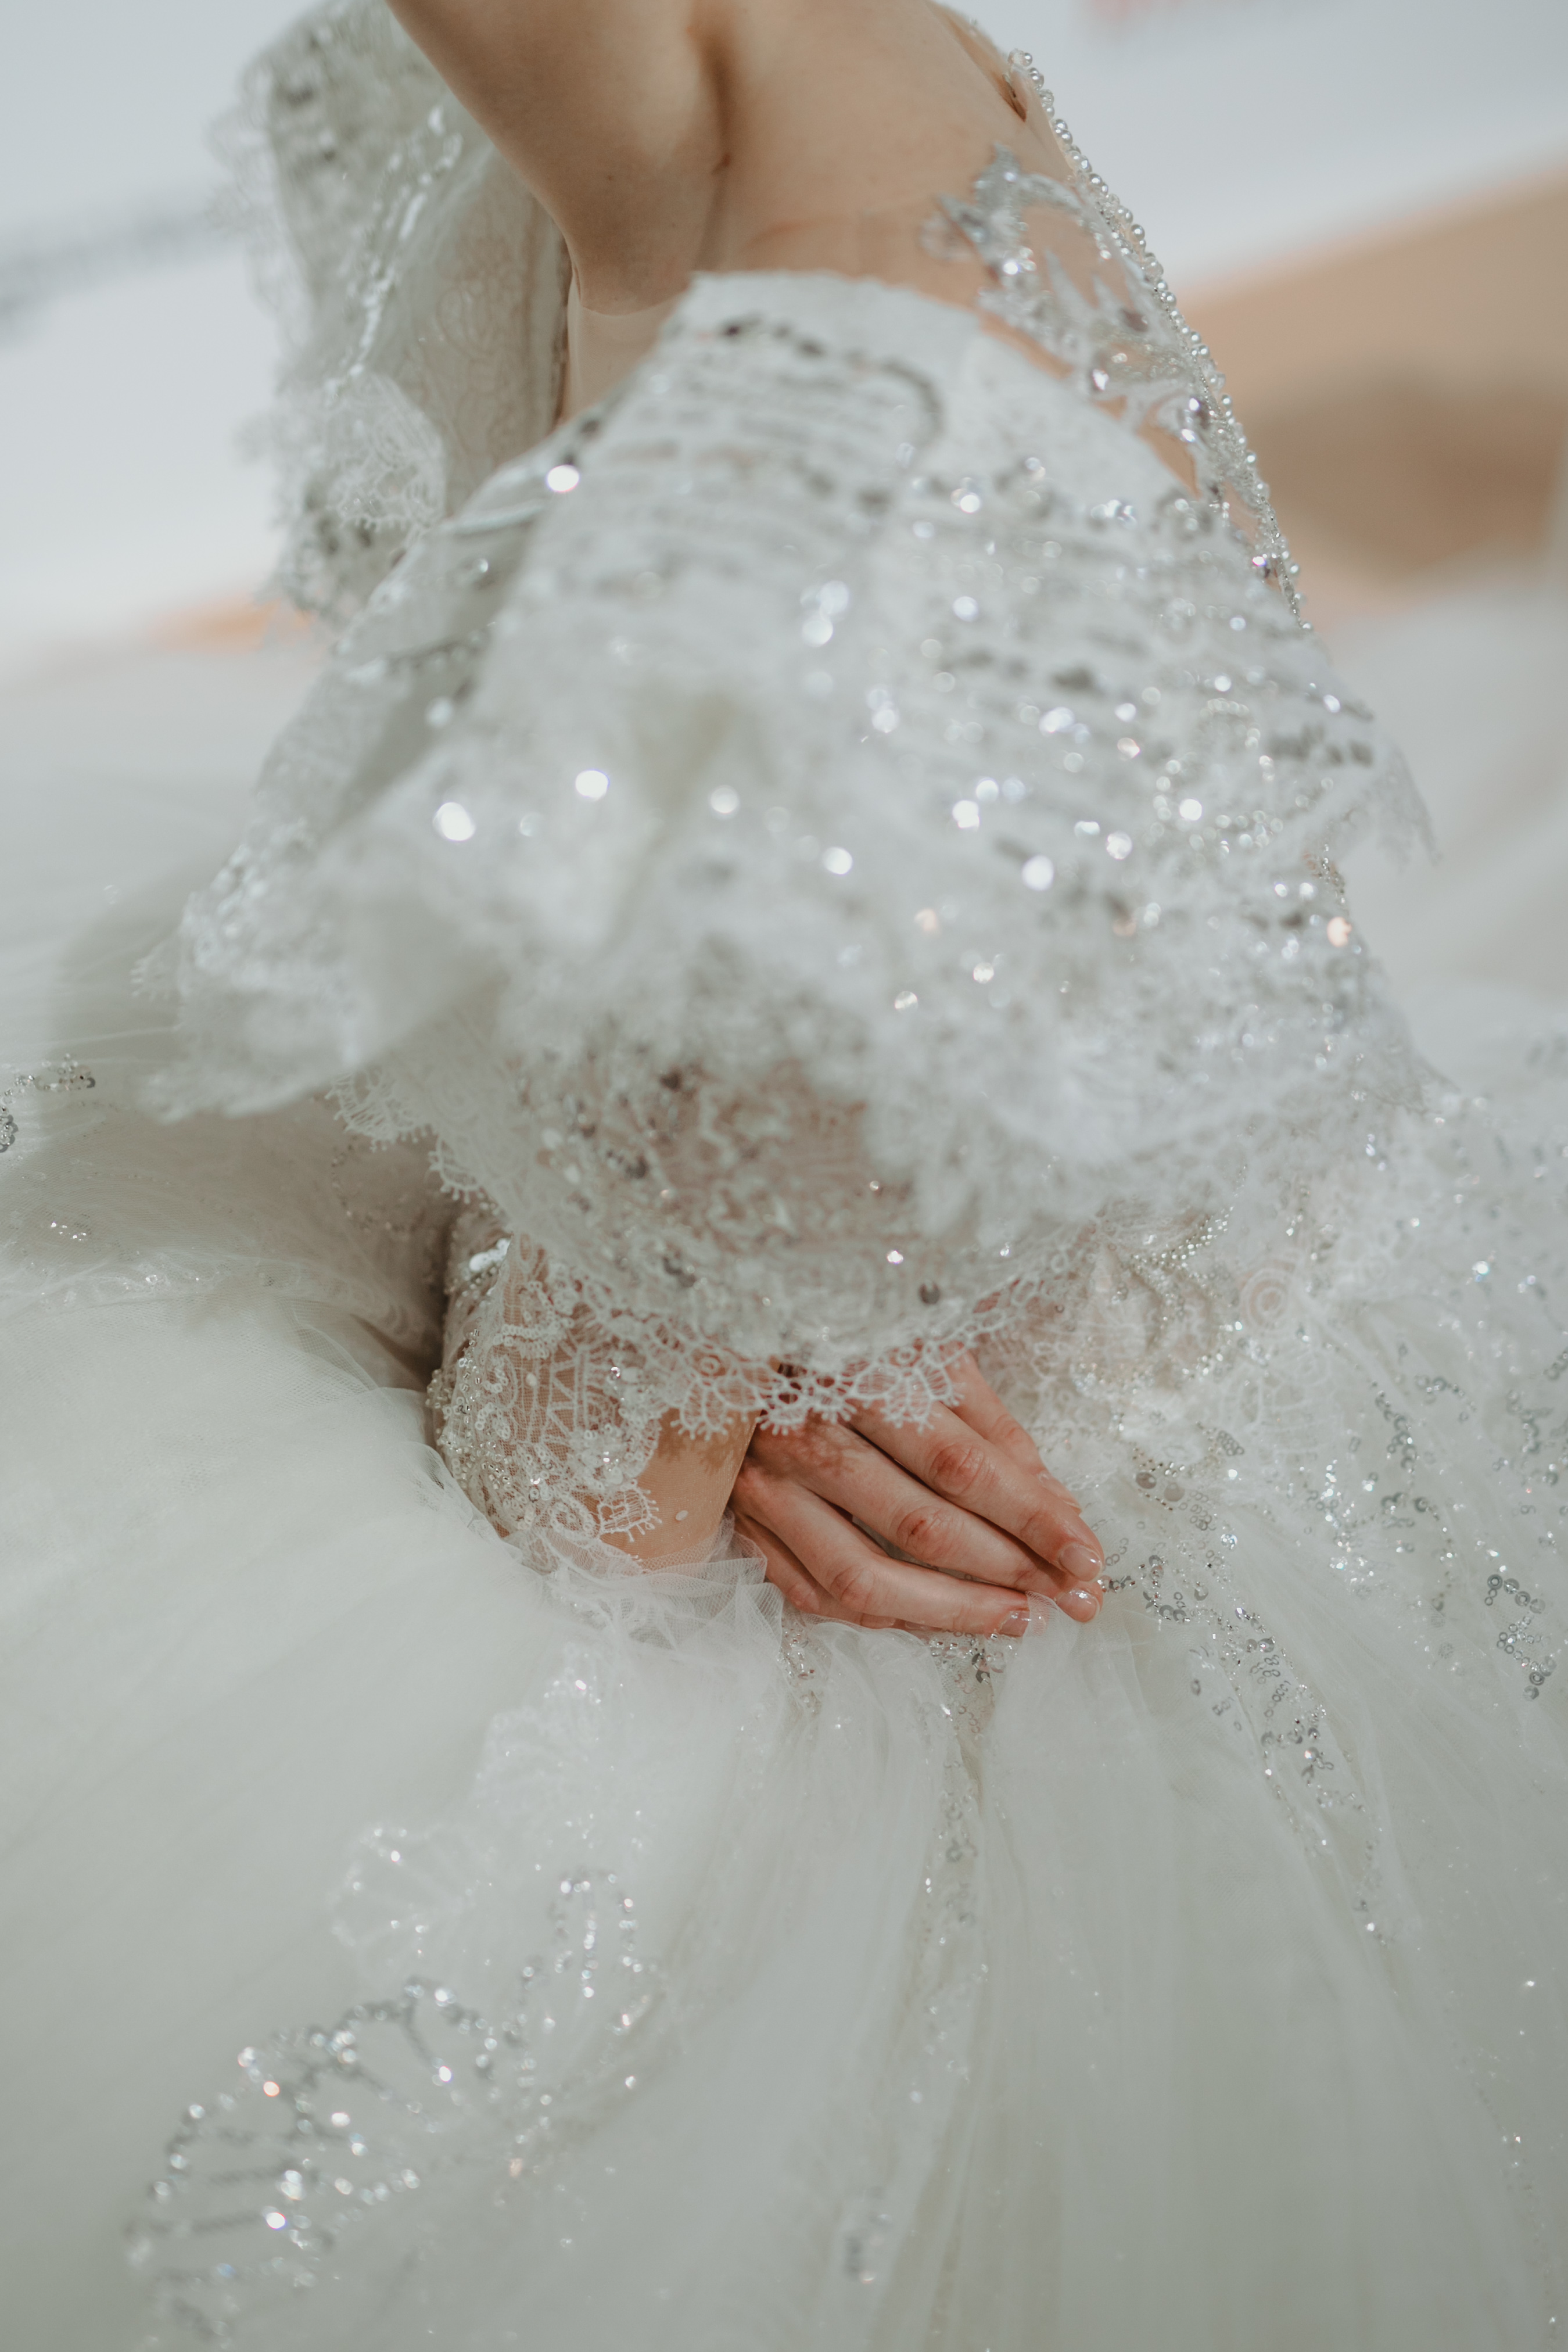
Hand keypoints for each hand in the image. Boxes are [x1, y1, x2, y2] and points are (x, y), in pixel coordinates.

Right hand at [731, 1353, 1104, 1638]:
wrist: (721, 1332)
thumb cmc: (840, 1335)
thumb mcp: (921, 1350)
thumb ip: (986, 1424)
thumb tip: (1053, 1500)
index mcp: (856, 1376)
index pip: (961, 1464)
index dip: (1030, 1517)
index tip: (1087, 1555)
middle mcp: (804, 1435)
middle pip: (920, 1525)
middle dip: (1009, 1570)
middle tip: (1071, 1599)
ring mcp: (766, 1486)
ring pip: (865, 1576)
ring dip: (953, 1610)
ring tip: (1019, 1620)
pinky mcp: (744, 1523)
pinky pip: (816, 1593)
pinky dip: (884, 1618)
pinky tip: (939, 1620)